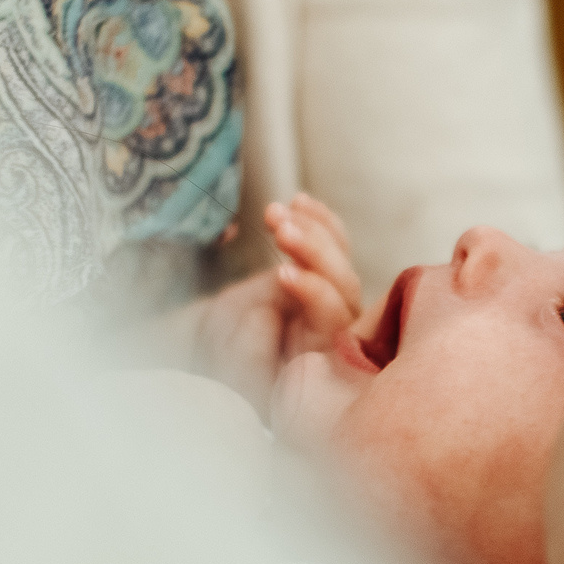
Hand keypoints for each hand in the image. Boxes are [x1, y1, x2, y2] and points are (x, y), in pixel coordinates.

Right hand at [192, 195, 364, 412]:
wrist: (219, 341)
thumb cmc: (224, 359)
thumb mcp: (229, 362)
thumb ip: (251, 347)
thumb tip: (267, 316)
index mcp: (322, 353)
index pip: (334, 319)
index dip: (315, 293)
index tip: (282, 273)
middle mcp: (338, 325)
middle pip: (344, 284)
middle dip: (315, 252)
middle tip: (281, 231)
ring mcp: (333, 297)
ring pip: (340, 258)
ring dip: (312, 230)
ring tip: (276, 213)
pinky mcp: (323, 273)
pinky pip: (332, 242)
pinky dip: (317, 220)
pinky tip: (298, 202)